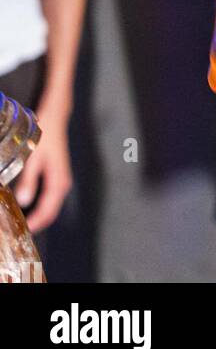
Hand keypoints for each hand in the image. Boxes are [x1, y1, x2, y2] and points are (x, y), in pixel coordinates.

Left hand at [16, 98, 71, 233]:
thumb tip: (23, 201)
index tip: (22, 230)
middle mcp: (62, 184)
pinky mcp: (58, 177)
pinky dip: (41, 206)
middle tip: (19, 229)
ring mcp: (61, 180)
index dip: (36, 223)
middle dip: (37, 222)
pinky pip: (50, 198)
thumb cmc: (45, 136)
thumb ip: (29, 180)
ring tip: (22, 220)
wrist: (55, 118)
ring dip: (39, 215)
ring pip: (51, 205)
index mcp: (58, 181)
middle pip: (51, 211)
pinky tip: (29, 207)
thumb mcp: (33, 157)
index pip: (48, 210)